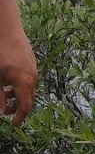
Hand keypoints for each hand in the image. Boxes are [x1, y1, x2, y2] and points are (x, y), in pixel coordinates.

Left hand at [0, 0, 37, 125]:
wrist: (6, 29)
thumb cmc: (0, 54)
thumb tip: (0, 112)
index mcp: (24, 83)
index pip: (25, 106)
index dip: (19, 117)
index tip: (13, 125)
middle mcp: (32, 77)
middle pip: (27, 98)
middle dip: (16, 107)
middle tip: (4, 111)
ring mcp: (33, 68)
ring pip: (26, 88)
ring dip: (15, 95)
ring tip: (3, 94)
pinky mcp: (30, 61)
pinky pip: (26, 78)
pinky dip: (17, 84)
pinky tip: (6, 80)